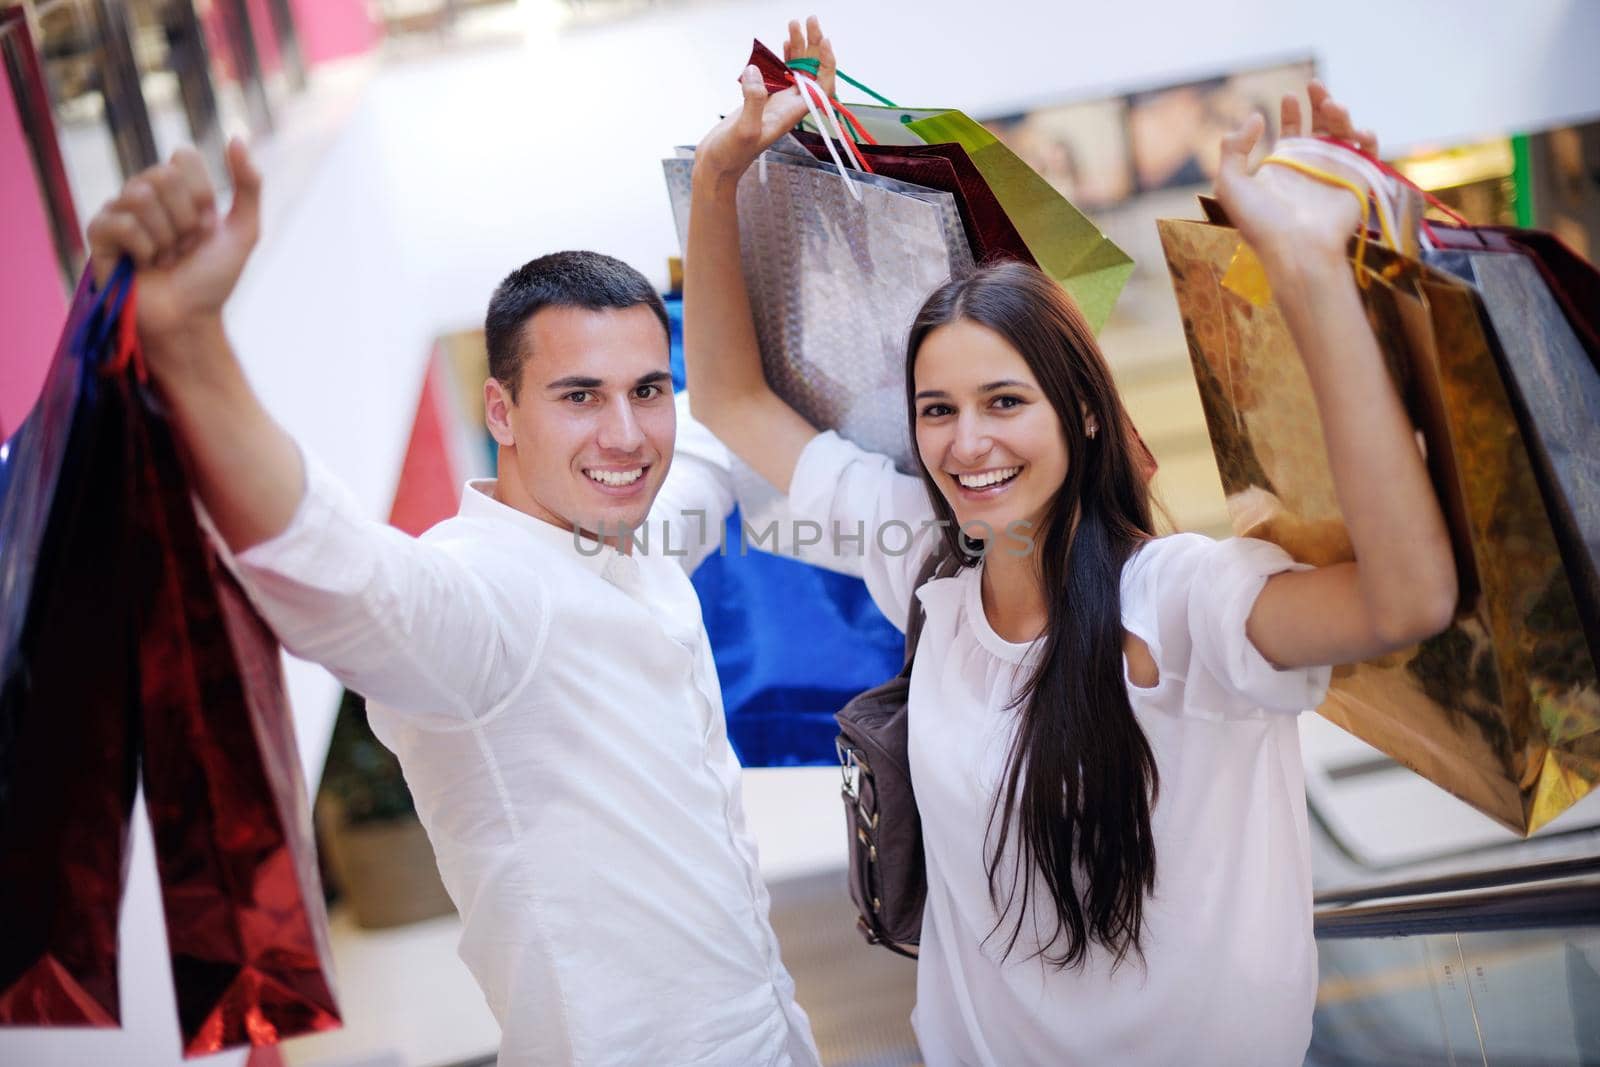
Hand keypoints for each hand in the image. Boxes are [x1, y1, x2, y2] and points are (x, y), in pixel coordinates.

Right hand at [86, 138, 260, 346]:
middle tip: (184, 247)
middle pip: (163, 175)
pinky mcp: (98, 234)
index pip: (184, 157)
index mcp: (175, 188)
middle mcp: (143, 193)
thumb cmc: (212, 279)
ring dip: (166, 236)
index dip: (203, 196)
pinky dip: (144, 248)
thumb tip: (237, 137)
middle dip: (185, 219)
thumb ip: (248, 185)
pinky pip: (122, 222)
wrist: (189, 320)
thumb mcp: (244, 231)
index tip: (206, 227)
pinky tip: (144, 265)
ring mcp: (118, 211)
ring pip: (141, 195)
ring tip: (165, 258)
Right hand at [692, 16, 836, 191]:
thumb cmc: (731, 155)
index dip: (827, 63)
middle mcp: (789, 106)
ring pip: (796, 70)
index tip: (823, 41)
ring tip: (796, 24)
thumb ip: (753, 101)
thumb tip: (756, 71)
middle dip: (814, 45)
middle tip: (808, 21)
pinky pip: (780, 75)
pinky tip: (784, 45)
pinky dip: (784, 58)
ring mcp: (777, 102)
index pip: (821, 86)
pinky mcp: (762, 99)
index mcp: (792, 114)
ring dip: (799, 47)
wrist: (717, 165)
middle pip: (811, 72)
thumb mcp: (744, 130)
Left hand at [1213, 82, 1375, 268]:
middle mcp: (1311, 164)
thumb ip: (1233, 149)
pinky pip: (1369, 152)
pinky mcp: (1358, 178)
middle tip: (1314, 86)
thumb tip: (1256, 117)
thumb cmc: (1260, 222)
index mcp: (1283, 164)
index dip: (1292, 110)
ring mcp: (1336, 170)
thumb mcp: (1230, 185)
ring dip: (1340, 113)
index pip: (1292, 128)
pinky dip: (1367, 136)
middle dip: (1320, 100)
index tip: (1288, 97)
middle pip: (1321, 122)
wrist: (1296, 249)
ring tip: (1331, 105)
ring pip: (1344, 131)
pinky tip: (1356, 132)